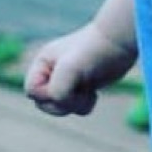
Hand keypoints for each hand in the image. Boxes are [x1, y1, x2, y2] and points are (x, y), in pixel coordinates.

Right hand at [23, 21, 137, 116]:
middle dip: (63, 102)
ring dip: (75, 105)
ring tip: (88, 91)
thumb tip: (61, 102)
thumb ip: (57, 90)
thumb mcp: (70, 69)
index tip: (65, 83)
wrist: (120, 42)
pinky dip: (84, 105)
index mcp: (43, 62)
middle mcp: (52, 70)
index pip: (31, 91)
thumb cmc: (93, 51)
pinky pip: (75, 108)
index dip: (46, 94)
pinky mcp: (81, 86)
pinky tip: (94, 93)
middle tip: (81, 90)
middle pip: (44, 104)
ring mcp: (67, 79)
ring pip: (59, 108)